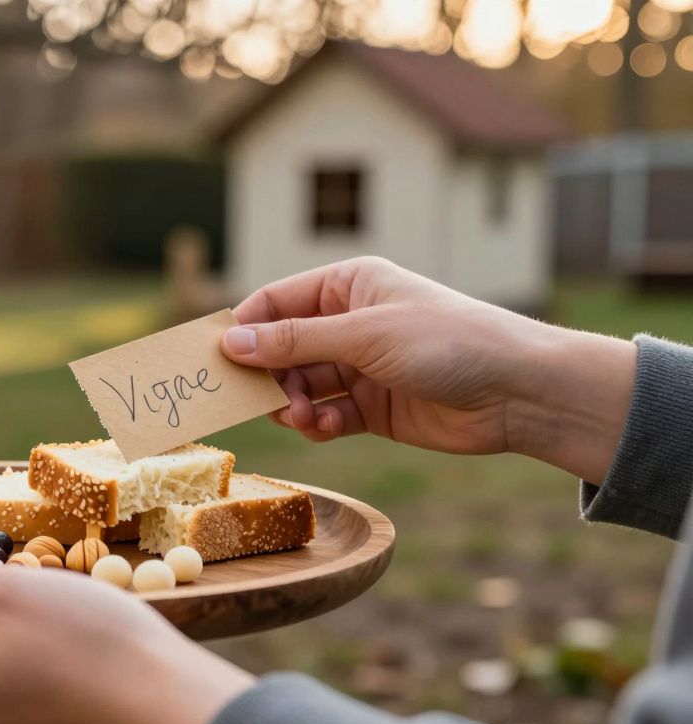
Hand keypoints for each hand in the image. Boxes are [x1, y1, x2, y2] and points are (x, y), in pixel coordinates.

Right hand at [220, 257, 634, 484]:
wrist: (517, 392)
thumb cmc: (447, 342)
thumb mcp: (363, 335)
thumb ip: (293, 341)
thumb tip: (230, 342)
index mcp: (348, 285)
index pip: (276, 302)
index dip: (244, 329)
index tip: (216, 360)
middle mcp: (350, 322)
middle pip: (282, 348)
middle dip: (269, 375)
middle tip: (262, 400)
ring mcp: (360, 366)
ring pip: (300, 384)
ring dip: (293, 404)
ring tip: (302, 416)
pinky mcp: (372, 407)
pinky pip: (325, 414)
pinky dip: (318, 424)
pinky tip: (326, 428)